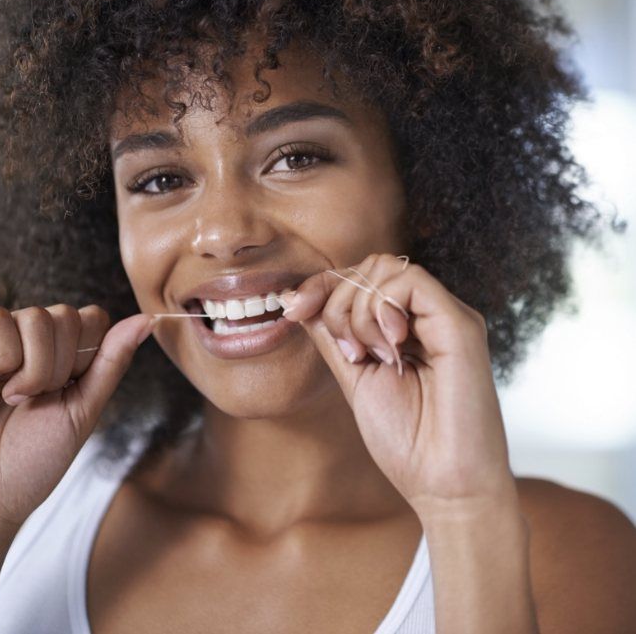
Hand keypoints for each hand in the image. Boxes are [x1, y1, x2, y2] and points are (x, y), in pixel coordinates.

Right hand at [0, 304, 152, 530]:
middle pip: (69, 316)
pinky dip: (3, 356)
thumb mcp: (84, 409)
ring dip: (35, 367)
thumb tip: (147, 320)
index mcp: (64, 357)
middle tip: (38, 400)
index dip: (89, 353)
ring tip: (15, 398)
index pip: (93, 319)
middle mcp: (32, 344)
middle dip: (63, 366)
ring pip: (37, 317)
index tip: (69, 390)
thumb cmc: (32, 461)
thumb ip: (113, 361)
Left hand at [282, 253, 516, 520]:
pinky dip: (382, 309)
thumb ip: (332, 335)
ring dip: (358, 310)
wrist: (444, 487)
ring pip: (386, 268)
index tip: (292, 309)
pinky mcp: (460, 324)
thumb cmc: (406, 440)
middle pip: (371, 265)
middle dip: (338, 300)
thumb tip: (300, 300)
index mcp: (407, 325)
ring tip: (370, 356)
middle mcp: (429, 314)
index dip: (321, 285)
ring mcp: (447, 316)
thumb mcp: (353, 376)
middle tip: (348, 351)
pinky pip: (410, 282)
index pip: (361, 277)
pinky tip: (389, 347)